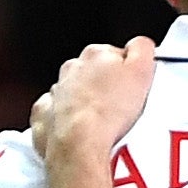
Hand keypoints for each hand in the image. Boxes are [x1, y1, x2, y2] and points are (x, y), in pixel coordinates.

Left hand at [33, 38, 155, 163]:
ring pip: (74, 92)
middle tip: (122, 106)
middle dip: (106, 86)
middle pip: (94, 72)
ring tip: (104, 123)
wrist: (80, 143)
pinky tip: (80, 130)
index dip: (129, 70)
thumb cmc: (108, 111)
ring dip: (87, 102)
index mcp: (96, 54)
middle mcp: (72, 69)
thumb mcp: (142, 71)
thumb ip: (142, 49)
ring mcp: (56, 92)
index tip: (135, 85)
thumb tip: (140, 43)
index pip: (116, 53)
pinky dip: (65, 119)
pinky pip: (55, 113)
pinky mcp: (45, 115)